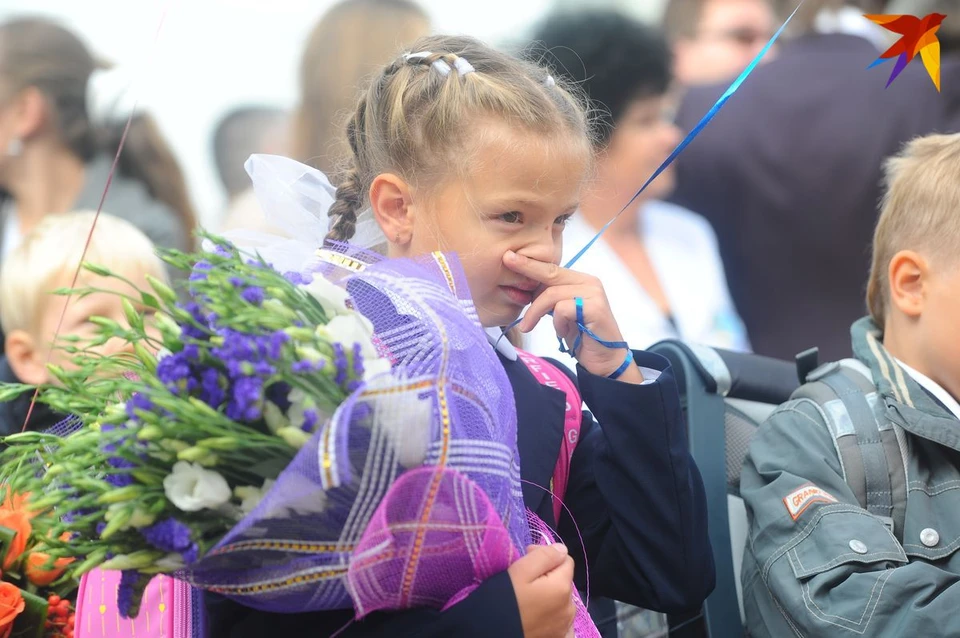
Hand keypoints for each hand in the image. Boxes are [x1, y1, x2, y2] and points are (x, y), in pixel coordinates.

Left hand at [504, 250, 641, 382]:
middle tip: (507, 260)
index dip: (530, 263)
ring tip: (528, 327)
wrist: (605, 360)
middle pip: (550, 273)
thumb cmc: (581, 337)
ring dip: (535, 312)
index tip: (509, 256)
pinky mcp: (595, 308)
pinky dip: (557, 324)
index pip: (551, 268)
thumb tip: (524, 287)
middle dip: (526, 268)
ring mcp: (594, 294)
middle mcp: (590, 282)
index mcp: (581, 280)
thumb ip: (549, 298)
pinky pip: (562, 310)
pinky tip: (564, 333)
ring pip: (551, 294)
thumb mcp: (560, 313)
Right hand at [508, 544, 575, 637]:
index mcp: (562, 587)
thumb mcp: (520, 571)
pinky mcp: (558, 636)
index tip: (527, 558)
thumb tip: (561, 549)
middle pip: (563, 580)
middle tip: (524, 579)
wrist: (492, 633)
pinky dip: (553, 614)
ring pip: (562, 599)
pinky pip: (561, 618)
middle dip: (548, 575)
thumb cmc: (505, 600)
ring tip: (528, 597)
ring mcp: (565, 625)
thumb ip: (544, 556)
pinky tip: (539, 614)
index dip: (546, 555)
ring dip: (550, 594)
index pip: (565, 559)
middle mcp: (570, 607)